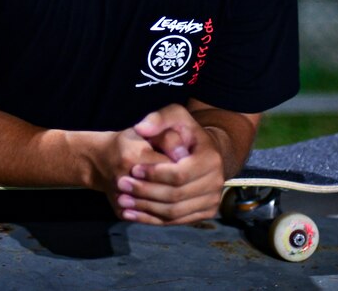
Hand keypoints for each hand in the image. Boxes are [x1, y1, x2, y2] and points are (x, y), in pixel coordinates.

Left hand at [114, 104, 226, 224]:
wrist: (201, 154)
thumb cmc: (184, 132)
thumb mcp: (174, 116)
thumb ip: (158, 119)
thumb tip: (141, 128)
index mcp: (210, 158)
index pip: (179, 174)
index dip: (154, 174)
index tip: (133, 169)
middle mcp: (216, 182)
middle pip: (175, 195)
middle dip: (146, 192)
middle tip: (121, 185)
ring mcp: (211, 200)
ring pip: (173, 212)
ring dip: (145, 209)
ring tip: (122, 201)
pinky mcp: (204, 213)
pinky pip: (175, 221)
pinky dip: (151, 220)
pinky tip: (131, 214)